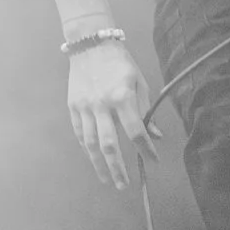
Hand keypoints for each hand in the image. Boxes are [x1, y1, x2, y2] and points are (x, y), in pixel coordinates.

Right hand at [66, 37, 155, 191]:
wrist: (90, 44)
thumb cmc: (119, 63)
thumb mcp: (139, 82)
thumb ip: (145, 110)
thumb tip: (156, 136)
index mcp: (122, 97)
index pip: (136, 131)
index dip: (145, 149)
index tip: (153, 161)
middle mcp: (102, 105)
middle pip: (110, 144)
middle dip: (118, 168)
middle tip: (124, 185)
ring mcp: (85, 107)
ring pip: (91, 143)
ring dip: (99, 165)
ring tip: (108, 180)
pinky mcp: (73, 106)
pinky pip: (80, 133)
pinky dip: (87, 149)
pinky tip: (93, 159)